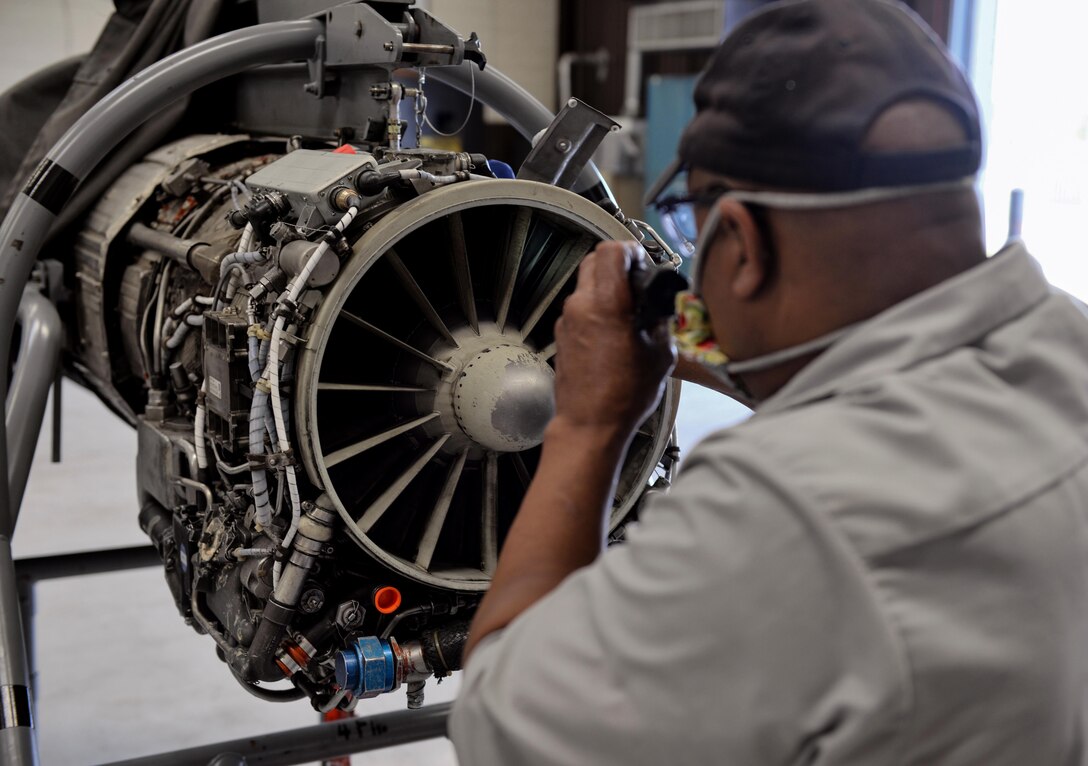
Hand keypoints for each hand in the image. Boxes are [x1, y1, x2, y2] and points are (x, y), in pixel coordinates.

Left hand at [551, 241, 676, 439]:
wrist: (590, 425)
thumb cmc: (622, 397)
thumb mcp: (660, 354)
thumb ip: (660, 322)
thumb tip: (660, 309)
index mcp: (606, 304)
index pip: (611, 251)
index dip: (631, 251)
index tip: (643, 263)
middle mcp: (581, 307)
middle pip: (594, 261)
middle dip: (617, 266)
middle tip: (638, 283)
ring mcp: (567, 322)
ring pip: (586, 286)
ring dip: (607, 289)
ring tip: (629, 313)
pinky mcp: (562, 337)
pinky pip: (580, 310)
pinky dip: (597, 310)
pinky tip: (614, 333)